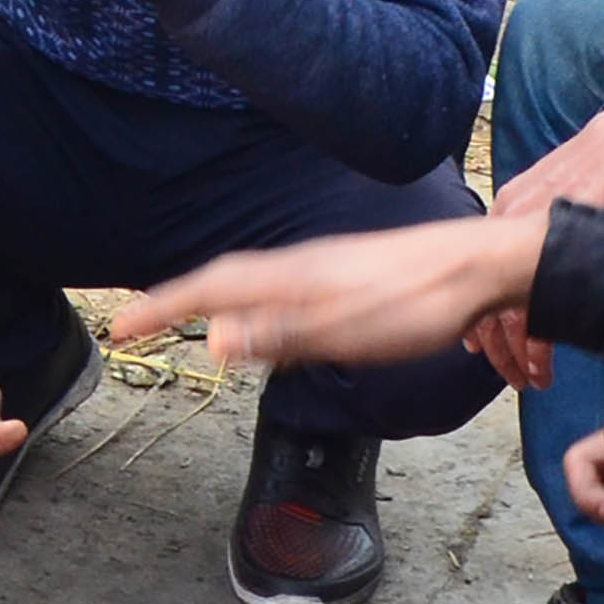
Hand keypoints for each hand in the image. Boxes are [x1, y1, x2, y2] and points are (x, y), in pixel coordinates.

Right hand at [112, 207, 545, 370]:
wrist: (481, 265)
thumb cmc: (419, 303)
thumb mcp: (347, 332)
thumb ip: (280, 336)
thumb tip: (212, 340)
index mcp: (292, 277)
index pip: (209, 291)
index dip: (161, 307)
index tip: (121, 326)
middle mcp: (301, 263)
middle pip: (223, 278)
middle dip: (175, 298)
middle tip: (139, 319)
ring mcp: (325, 263)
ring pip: (251, 278)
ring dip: (210, 295)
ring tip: (186, 313)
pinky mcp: (348, 270)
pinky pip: (279, 281)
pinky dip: (250, 296)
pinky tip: (267, 311)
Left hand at [461, 80, 603, 388]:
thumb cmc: (601, 169)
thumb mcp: (555, 196)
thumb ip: (536, 226)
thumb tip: (528, 263)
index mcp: (505, 211)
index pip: (475, 273)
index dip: (477, 314)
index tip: (478, 344)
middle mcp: (508, 225)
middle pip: (483, 298)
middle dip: (492, 344)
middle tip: (505, 372)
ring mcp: (531, 241)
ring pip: (506, 313)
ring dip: (515, 353)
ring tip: (526, 378)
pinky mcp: (559, 254)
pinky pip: (536, 314)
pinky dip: (537, 346)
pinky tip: (542, 366)